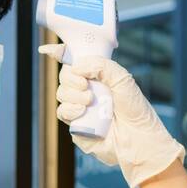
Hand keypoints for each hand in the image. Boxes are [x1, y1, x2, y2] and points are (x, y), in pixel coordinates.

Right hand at [39, 45, 184, 187]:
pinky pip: (61, 111)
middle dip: (70, 77)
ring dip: (72, 94)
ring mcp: (80, 106)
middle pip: (64, 75)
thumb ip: (100, 65)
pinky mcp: (76, 124)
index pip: (75, 60)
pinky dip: (69, 108)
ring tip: (90, 100)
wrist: (138, 138)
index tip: (48, 49)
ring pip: (61, 93)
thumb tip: (76, 67)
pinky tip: (81, 111)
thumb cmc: (134, 109)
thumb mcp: (122, 79)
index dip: (60, 52)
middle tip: (86, 84)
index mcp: (98, 75)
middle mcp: (87, 89)